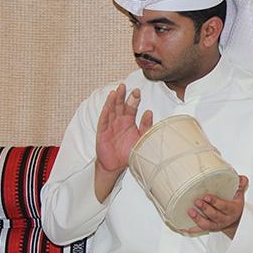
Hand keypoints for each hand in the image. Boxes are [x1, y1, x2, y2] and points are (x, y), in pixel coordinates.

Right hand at [94, 84, 151, 201]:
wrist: (116, 165)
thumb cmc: (129, 152)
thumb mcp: (141, 138)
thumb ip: (146, 126)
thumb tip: (149, 112)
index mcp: (129, 121)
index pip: (131, 107)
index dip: (134, 99)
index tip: (138, 91)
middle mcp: (119, 121)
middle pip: (120, 106)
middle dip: (123, 96)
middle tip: (125, 86)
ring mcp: (110, 125)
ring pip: (111, 110)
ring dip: (113, 100)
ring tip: (116, 91)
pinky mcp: (102, 132)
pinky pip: (104, 120)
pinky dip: (106, 112)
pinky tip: (107, 104)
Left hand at [186, 176, 248, 237]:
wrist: (235, 220)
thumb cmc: (234, 206)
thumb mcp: (239, 195)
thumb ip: (240, 186)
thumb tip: (241, 178)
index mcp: (232, 210)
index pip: (224, 206)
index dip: (215, 202)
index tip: (207, 196)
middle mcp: (224, 219)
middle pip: (215, 215)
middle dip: (205, 209)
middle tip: (197, 201)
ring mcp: (216, 225)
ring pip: (207, 224)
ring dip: (198, 219)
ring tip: (190, 211)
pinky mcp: (209, 228)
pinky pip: (199, 230)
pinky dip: (191, 229)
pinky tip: (183, 227)